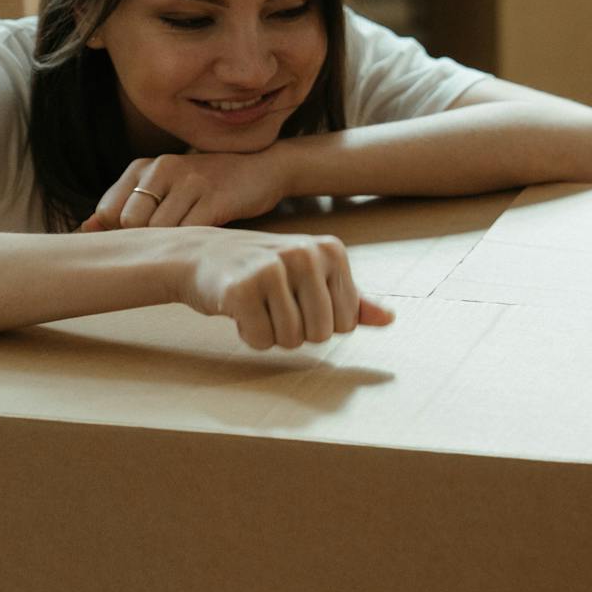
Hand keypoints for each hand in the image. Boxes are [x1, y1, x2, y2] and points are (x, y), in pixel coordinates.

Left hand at [82, 150, 288, 231]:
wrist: (264, 168)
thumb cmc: (209, 185)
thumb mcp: (165, 187)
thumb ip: (127, 205)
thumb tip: (86, 228)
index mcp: (143, 166)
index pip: (108, 212)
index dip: (122, 235)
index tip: (145, 242)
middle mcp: (163, 168)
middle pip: (132, 224)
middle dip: (147, 242)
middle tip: (170, 246)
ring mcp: (190, 181)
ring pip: (160, 231)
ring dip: (173, 247)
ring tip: (189, 245)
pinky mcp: (216, 197)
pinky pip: (190, 232)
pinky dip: (194, 246)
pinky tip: (205, 245)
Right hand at [169, 227, 393, 350]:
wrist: (202, 255)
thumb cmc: (265, 269)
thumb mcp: (313, 277)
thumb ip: (351, 299)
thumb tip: (390, 318)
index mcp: (331, 250)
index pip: (347, 323)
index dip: (321, 323)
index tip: (298, 299)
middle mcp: (305, 254)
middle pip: (321, 334)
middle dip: (296, 331)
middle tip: (275, 304)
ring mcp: (272, 269)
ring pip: (290, 340)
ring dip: (271, 334)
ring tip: (257, 304)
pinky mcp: (241, 288)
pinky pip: (260, 340)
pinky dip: (248, 335)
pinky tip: (238, 308)